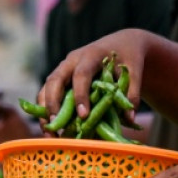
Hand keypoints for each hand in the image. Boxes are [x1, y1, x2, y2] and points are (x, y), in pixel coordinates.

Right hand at [38, 29, 152, 129]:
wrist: (120, 44)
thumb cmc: (128, 58)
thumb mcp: (134, 71)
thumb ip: (131, 93)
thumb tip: (129, 119)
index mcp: (91, 55)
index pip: (81, 75)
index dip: (80, 95)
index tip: (83, 116)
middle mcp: (71, 61)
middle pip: (54, 81)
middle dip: (52, 104)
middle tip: (55, 125)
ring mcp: (62, 70)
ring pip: (45, 89)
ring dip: (44, 111)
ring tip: (49, 133)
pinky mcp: (59, 80)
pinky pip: (46, 95)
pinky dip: (45, 112)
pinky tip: (50, 129)